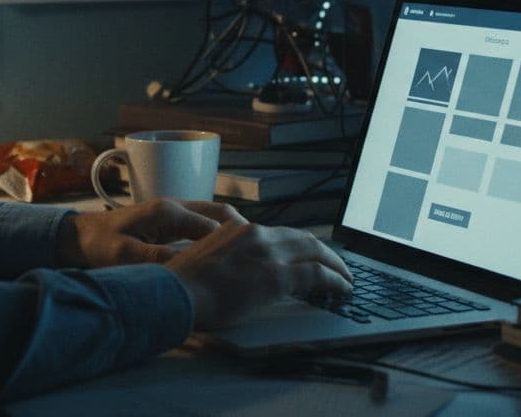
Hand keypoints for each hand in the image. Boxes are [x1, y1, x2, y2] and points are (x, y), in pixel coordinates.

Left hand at [55, 199, 246, 267]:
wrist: (77, 236)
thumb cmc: (99, 245)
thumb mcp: (126, 255)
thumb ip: (157, 259)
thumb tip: (189, 267)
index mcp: (168, 212)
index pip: (213, 227)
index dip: (234, 245)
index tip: (252, 261)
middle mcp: (175, 207)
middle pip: (220, 215)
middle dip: (241, 234)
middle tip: (260, 255)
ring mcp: (173, 213)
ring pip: (213, 219)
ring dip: (231, 235)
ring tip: (250, 256)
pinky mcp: (169, 222)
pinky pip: (201, 226)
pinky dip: (217, 237)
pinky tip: (225, 256)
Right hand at [164, 224, 352, 329]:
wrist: (176, 293)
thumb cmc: (183, 285)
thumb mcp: (207, 259)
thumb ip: (228, 257)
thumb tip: (240, 271)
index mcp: (238, 228)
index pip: (280, 233)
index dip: (300, 246)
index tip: (309, 256)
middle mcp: (256, 234)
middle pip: (303, 238)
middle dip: (324, 252)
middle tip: (336, 266)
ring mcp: (268, 253)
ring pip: (315, 252)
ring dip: (335, 265)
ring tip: (345, 279)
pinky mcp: (276, 275)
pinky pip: (317, 274)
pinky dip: (335, 280)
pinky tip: (342, 289)